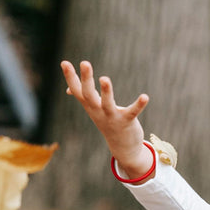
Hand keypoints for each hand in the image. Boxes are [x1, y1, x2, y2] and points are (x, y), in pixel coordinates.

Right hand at [61, 60, 152, 177]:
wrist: (122, 147)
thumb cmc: (108, 122)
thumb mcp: (93, 109)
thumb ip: (82, 97)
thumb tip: (68, 90)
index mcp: (90, 106)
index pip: (77, 90)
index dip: (70, 77)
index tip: (64, 62)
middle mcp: (98, 111)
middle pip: (89, 95)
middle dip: (86, 79)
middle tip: (84, 62)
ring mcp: (111, 117)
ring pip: (107, 104)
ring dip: (106, 92)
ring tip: (104, 78)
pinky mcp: (126, 121)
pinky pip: (132, 112)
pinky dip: (138, 105)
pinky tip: (145, 97)